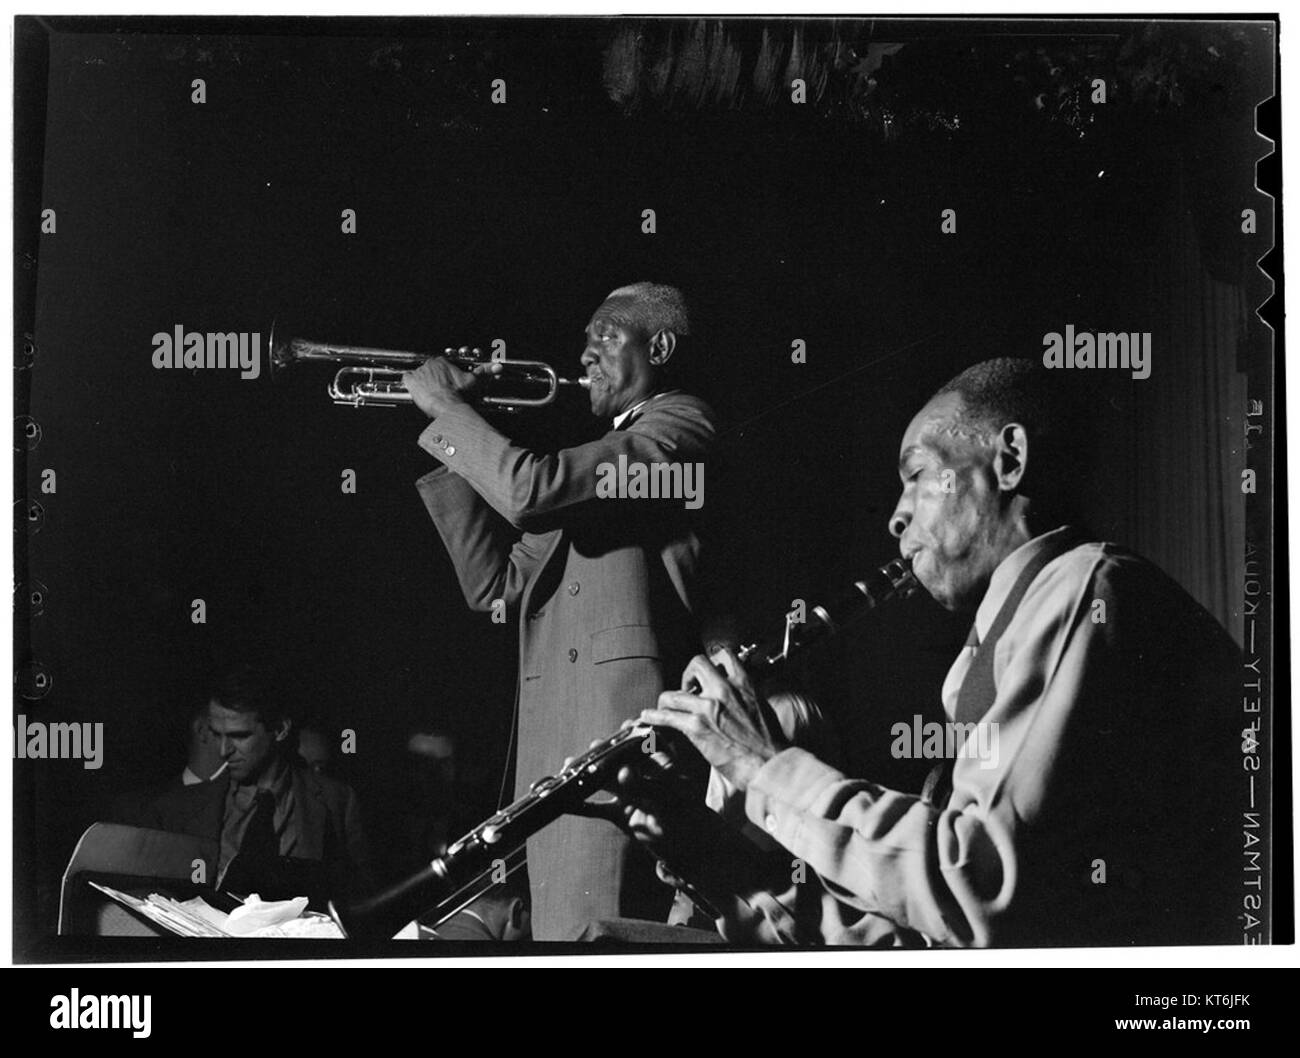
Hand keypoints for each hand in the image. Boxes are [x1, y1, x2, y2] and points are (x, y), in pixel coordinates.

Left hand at [401, 356, 501, 418]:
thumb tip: (499, 366)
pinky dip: (410, 383)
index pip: (441, 365)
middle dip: (434, 379)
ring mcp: (419, 372)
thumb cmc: (459, 394)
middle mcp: (430, 364)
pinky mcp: (410, 380)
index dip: (444, 375)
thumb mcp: (473, 382)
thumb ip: (484, 372)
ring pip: (419, 374)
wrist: (446, 405)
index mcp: (443, 362)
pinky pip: (407, 378)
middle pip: (430, 370)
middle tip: (439, 390)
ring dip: (423, 383)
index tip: (447, 383)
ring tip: (428, 392)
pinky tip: (415, 390)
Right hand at [562, 732, 692, 864]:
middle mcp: (644, 777)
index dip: (635, 734)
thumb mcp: (670, 802)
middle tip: (593, 747)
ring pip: (605, 782)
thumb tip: (622, 772)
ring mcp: (630, 795)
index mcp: (662, 766)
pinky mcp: (620, 814)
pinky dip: (581, 806)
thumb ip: (645, 787)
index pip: (646, 745)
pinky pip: (598, 808)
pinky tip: (566, 802)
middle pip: (620, 760)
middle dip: (604, 753)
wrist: (689, 850)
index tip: (625, 726)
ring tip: (569, 765)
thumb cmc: (687, 821)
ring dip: (587, 775)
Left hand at [638, 649, 788, 791]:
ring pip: (674, 693)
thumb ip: (745, 697)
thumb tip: (735, 699)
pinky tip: (648, 717)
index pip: (723, 655)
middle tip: (687, 690)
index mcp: (744, 684)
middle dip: (687, 675)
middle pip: (695, 664)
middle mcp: (725, 690)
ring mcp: (708, 707)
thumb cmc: (769, 744)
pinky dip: (654, 716)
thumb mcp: (762, 708)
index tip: (705, 674)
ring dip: (667, 701)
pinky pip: (667, 715)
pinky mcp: (697, 726)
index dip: (710, 663)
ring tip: (666, 708)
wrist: (770, 764)